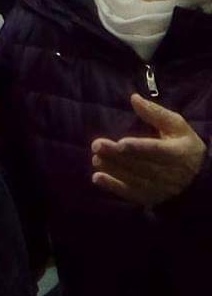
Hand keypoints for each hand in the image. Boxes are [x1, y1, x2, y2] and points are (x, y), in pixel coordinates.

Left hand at [92, 95, 206, 206]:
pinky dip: (114, 187)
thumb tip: (134, 98)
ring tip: (96, 159)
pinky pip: (132, 194)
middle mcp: (171, 174)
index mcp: (178, 153)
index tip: (120, 143)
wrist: (199, 175)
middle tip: (96, 146)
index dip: (139, 148)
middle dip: (118, 157)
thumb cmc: (184, 144)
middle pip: (142, 166)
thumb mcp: (176, 125)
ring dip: (114, 170)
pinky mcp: (152, 197)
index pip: (157, 151)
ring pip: (135, 180)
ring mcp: (162, 189)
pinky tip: (97, 178)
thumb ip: (155, 112)